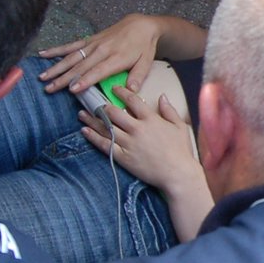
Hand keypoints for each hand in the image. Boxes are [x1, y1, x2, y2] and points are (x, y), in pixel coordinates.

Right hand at [39, 14, 166, 95]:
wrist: (141, 25)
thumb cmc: (143, 47)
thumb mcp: (146, 62)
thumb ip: (138, 76)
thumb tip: (130, 90)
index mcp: (116, 57)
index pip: (98, 71)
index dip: (85, 80)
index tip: (72, 89)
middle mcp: (102, 50)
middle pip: (80, 66)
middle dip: (64, 78)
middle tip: (49, 88)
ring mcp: (93, 44)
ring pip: (71, 56)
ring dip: (56, 67)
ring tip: (42, 76)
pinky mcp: (89, 40)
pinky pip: (71, 45)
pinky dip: (57, 49)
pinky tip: (43, 54)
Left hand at [80, 91, 206, 202]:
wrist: (178, 174)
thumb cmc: (181, 151)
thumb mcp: (180, 126)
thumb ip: (169, 110)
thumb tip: (162, 96)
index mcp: (151, 119)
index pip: (132, 101)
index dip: (121, 92)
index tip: (114, 88)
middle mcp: (137, 128)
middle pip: (114, 112)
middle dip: (102, 105)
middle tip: (93, 101)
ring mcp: (129, 143)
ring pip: (106, 127)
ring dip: (92, 119)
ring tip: (82, 114)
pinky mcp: (123, 157)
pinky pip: (105, 145)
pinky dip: (93, 137)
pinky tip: (85, 131)